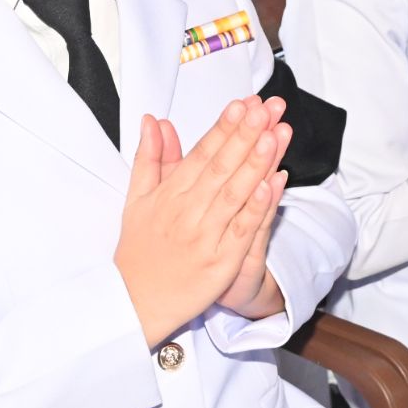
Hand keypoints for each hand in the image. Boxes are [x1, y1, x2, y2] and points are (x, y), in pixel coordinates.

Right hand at [114, 98, 289, 346]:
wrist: (133, 303)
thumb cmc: (137, 251)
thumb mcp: (136, 199)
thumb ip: (150, 158)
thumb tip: (153, 121)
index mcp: (169, 194)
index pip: (201, 153)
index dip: (224, 127)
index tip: (242, 103)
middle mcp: (187, 211)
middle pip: (221, 166)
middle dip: (246, 134)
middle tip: (267, 107)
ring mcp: (205, 237)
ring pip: (235, 193)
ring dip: (256, 162)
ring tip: (274, 134)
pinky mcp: (220, 263)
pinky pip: (242, 230)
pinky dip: (256, 207)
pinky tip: (272, 184)